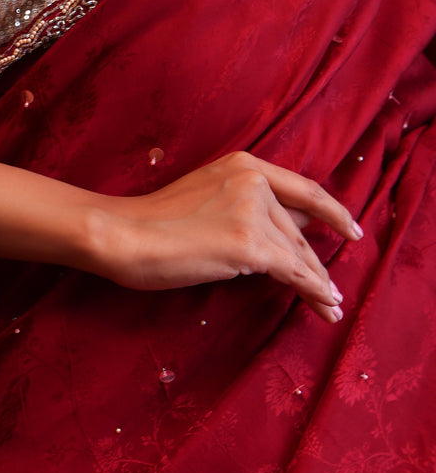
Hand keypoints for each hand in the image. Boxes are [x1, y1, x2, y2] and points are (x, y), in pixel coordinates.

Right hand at [88, 151, 362, 323]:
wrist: (122, 234)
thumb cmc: (149, 225)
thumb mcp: (203, 199)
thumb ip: (239, 207)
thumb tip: (275, 235)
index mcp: (245, 166)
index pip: (302, 190)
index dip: (332, 212)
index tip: (350, 229)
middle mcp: (256, 182)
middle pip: (299, 229)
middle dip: (317, 262)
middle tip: (332, 289)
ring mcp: (254, 212)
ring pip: (298, 253)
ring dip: (317, 283)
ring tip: (331, 305)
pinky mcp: (249, 245)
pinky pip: (292, 271)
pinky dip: (312, 290)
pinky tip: (324, 303)